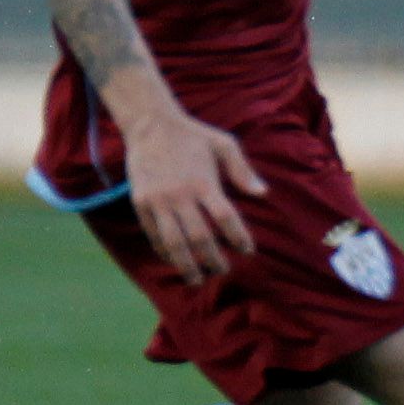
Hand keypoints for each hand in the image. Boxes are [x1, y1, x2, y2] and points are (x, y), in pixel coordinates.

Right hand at [118, 101, 265, 283]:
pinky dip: (164, 252)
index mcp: (204, 182)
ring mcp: (158, 201)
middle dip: (213, 259)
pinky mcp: (141, 203)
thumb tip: (262, 193)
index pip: (225, 218)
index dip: (238, 237)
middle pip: (200, 237)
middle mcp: (180, 194)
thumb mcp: (224, 144)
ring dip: (186, 265)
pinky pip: (153, 235)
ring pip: (174, 242)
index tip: (248, 251)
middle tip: (224, 271)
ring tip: (197, 279)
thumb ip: (242, 170)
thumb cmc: (193, 135)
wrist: (151, 125)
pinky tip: (175, 261)